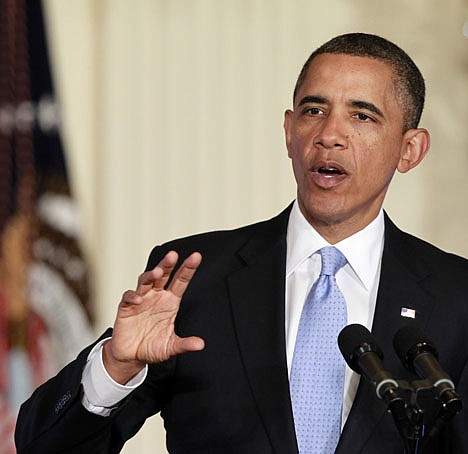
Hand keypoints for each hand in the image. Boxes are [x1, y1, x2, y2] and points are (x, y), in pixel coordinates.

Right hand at [103, 251, 204, 383]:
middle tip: (173, 255)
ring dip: (150, 276)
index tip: (196, 257)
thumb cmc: (152, 347)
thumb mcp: (171, 347)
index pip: (181, 281)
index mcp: (170, 302)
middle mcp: (156, 297)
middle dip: (167, 265)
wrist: (131, 356)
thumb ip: (184, 344)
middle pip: (163, 275)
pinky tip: (138, 299)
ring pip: (145, 281)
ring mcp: (141, 300)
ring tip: (157, 272)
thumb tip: (199, 344)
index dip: (188, 269)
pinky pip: (128, 298)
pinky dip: (132, 296)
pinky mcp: (126, 308)